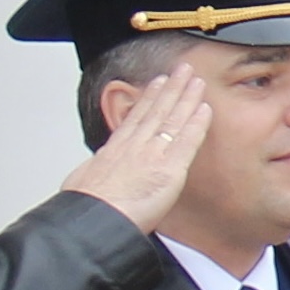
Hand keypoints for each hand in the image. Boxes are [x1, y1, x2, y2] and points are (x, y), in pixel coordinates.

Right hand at [60, 64, 211, 229]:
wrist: (94, 219)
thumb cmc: (87, 210)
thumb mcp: (84, 184)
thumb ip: (94, 176)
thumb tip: (90, 181)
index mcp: (114, 151)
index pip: (136, 118)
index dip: (149, 99)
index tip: (158, 83)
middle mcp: (135, 147)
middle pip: (156, 111)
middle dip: (171, 88)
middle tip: (182, 70)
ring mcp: (153, 155)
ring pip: (172, 120)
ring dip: (186, 98)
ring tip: (195, 80)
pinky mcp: (169, 170)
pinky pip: (187, 142)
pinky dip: (197, 124)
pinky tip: (205, 109)